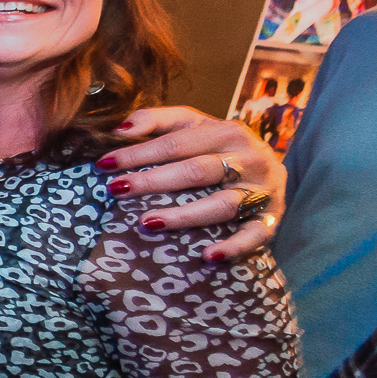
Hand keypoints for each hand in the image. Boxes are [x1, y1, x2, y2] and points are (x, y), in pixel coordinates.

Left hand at [98, 107, 285, 260]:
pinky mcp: (271, 218)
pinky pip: (255, 235)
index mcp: (226, 132)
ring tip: (148, 222)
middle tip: (117, 190)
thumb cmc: (218, 147)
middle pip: (196, 171)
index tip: (105, 165)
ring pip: (221, 204)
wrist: (271, 168)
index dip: (139, 153)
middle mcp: (248, 158)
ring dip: (184, 215)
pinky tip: (208, 256)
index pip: (176, 143)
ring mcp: (262, 189)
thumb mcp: (194, 125)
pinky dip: (234, 246)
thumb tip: (120, 129)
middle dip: (153, 181)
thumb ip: (158, 121)